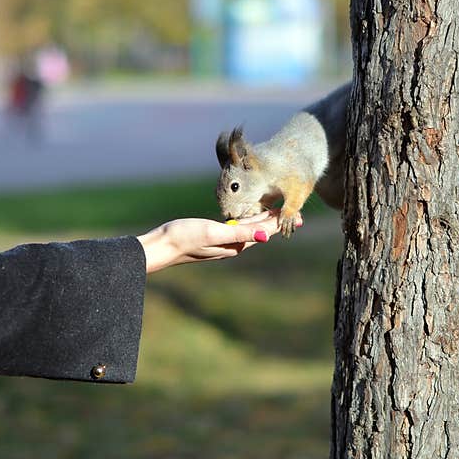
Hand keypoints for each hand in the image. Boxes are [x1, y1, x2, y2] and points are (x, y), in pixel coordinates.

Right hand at [136, 211, 302, 273]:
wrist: (161, 246)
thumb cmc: (184, 237)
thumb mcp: (214, 233)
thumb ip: (239, 234)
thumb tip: (265, 238)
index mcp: (236, 244)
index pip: (264, 232)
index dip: (281, 222)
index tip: (298, 214)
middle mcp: (232, 245)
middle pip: (260, 231)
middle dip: (277, 222)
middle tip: (296, 212)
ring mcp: (222, 242)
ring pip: (250, 230)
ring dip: (265, 221)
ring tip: (279, 213)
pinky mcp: (213, 237)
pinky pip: (238, 229)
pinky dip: (249, 221)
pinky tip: (249, 218)